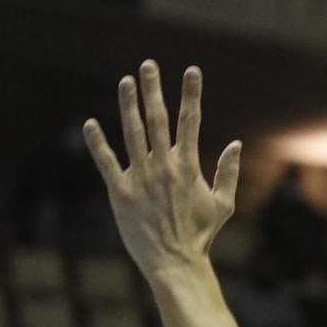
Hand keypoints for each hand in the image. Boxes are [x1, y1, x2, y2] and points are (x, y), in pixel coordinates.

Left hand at [84, 63, 241, 277]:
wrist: (173, 261)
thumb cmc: (200, 233)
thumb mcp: (224, 203)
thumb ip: (229, 172)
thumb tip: (235, 143)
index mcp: (189, 166)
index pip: (191, 121)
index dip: (191, 94)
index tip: (191, 71)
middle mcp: (164, 166)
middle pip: (158, 119)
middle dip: (154, 89)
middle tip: (148, 65)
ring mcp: (140, 178)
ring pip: (132, 134)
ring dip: (128, 105)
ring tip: (125, 81)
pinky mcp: (120, 193)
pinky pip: (106, 163)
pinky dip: (98, 143)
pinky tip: (90, 123)